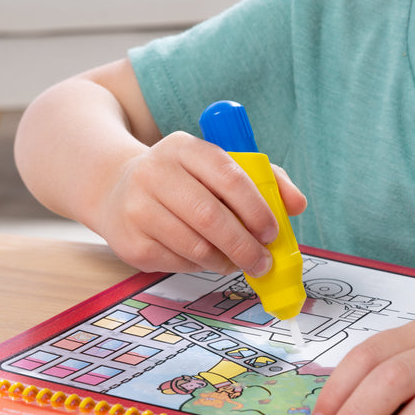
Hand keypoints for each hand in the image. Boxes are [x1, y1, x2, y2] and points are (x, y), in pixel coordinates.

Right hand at [94, 131, 306, 273]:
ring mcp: (137, 208)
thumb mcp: (218, 166)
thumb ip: (264, 180)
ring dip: (225, 260)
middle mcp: (155, 173)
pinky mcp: (129, 242)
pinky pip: (178, 263)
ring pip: (195, 246)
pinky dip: (200, 266)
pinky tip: (206, 257)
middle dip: (244, 245)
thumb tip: (297, 205)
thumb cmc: (185, 180)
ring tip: (237, 261)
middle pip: (210, 217)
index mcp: (184, 148)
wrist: (116, 189)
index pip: (228, 176)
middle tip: (263, 261)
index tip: (272, 231)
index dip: (255, 208)